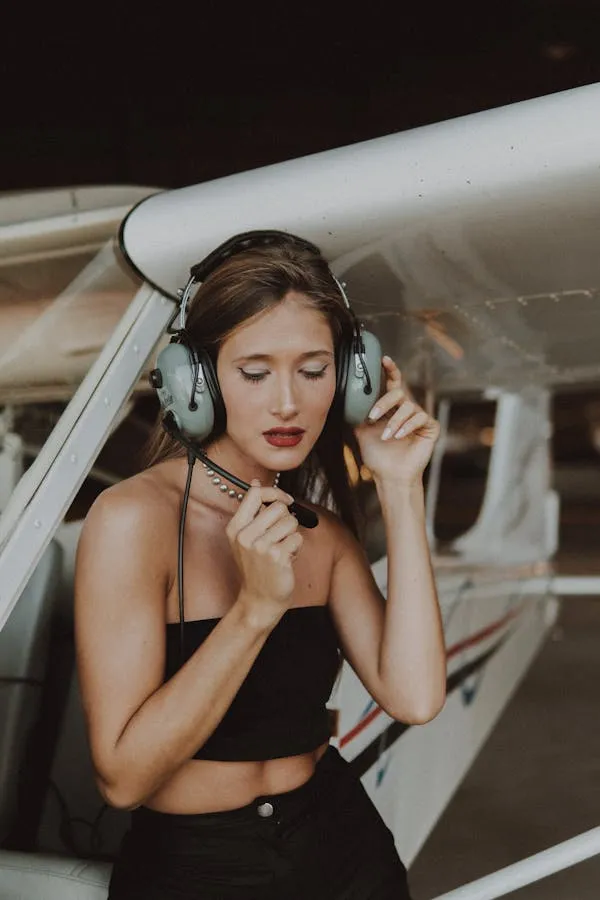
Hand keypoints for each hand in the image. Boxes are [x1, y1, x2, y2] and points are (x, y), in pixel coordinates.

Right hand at [226, 481, 302, 617]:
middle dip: (287, 519)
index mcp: (235, 527)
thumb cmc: (256, 568)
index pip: (255, 493)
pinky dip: (296, 547)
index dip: (275, 493)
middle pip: (278, 507)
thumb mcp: (245, 539)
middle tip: (281, 536)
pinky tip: (286, 559)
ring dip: (292, 534)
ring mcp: (260, 546)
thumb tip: (255, 482)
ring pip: (291, 522)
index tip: (284, 501)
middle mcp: (245, 535)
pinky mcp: (276, 556)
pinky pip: (297, 538)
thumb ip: (251, 511)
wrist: (259, 600)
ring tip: (282, 548)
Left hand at [354, 356, 439, 483]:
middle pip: (398, 393)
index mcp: (392, 407)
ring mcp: (420, 417)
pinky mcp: (431, 427)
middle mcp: (407, 409)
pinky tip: (398, 436)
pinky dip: (407, 426)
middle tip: (372, 416)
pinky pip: (420, 418)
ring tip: (386, 436)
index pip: (393, 383)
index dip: (390, 370)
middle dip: (384, 403)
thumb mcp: (362, 431)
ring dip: (394, 421)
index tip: (384, 359)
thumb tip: (344, 398)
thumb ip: (358, 413)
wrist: (390, 476)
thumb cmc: (377, 455)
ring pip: (408, 407)